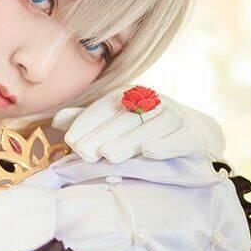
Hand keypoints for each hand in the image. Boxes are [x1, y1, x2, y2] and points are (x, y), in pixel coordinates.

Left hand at [52, 86, 224, 163]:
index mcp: (129, 95)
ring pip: (150, 128)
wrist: (191, 132)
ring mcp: (175, 115)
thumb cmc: (140, 129)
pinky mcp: (194, 133)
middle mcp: (152, 101)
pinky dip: (166, 144)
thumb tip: (56, 120)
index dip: (87, 124)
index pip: (105, 107)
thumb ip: (86, 121)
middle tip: (85, 153)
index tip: (71, 142)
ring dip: (129, 141)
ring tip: (109, 155)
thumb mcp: (112, 122)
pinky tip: (150, 151)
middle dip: (102, 136)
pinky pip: (180, 137)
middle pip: (124, 119)